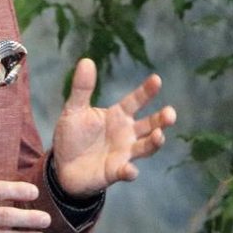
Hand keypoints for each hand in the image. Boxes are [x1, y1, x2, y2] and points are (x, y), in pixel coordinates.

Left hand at [51, 58, 176, 197]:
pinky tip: (131, 170)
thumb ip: (82, 88)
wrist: (62, 167)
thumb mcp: (74, 110)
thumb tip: (86, 60)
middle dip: (162, 120)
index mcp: (118, 116)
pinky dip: (130, 171)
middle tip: (170, 114)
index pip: (136, 101)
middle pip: (150, 125)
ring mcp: (124, 153)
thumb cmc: (73, 136)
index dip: (146, 91)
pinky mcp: (115, 172)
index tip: (157, 79)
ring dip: (154, 142)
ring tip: (159, 136)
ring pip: (146, 147)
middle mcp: (127, 134)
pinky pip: (126, 172)